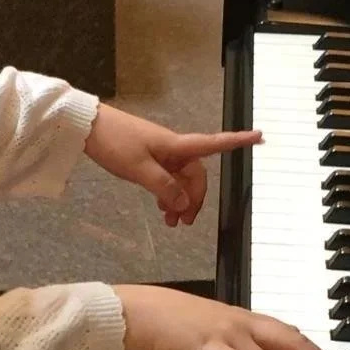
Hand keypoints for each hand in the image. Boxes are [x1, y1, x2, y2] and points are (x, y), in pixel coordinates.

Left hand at [84, 105, 260, 226]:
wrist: (88, 126)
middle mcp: (174, 148)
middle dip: (194, 199)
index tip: (261, 136)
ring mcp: (161, 154)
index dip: (239, 141)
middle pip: (195, 175)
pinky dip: (167, 194)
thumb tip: (185, 203)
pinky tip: (161, 208)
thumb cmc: (115, 142)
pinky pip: (166, 179)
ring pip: (180, 180)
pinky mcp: (148, 158)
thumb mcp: (140, 169)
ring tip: (170, 222)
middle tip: (182, 223)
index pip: (215, 143)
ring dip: (179, 200)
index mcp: (177, 145)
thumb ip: (164, 187)